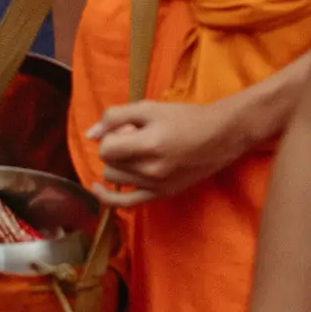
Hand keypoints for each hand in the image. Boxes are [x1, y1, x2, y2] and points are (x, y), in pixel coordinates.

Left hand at [87, 99, 247, 206]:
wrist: (220, 136)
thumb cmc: (185, 118)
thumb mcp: (149, 108)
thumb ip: (114, 117)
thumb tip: (89, 135)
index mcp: (150, 145)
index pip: (106, 148)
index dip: (111, 135)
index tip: (128, 128)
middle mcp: (152, 171)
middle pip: (108, 163)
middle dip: (115, 148)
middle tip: (136, 137)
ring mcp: (157, 186)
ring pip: (113, 179)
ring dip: (117, 164)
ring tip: (138, 153)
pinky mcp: (162, 195)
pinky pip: (126, 203)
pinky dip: (108, 197)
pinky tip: (98, 188)